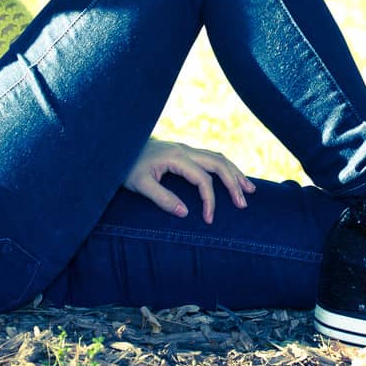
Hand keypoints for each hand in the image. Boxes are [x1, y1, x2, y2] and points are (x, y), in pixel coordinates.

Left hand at [123, 138, 255, 223]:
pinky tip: (230, 176)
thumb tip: (185, 213)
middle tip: (244, 203)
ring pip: (218, 157)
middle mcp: (184, 149)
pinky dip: (225, 167)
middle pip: (218, 163)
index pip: (203, 179)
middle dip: (234, 182)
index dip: (209, 200)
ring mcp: (185, 148)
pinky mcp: (183, 151)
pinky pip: (210, 157)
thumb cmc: (126, 167)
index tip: (209, 219)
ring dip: (234, 172)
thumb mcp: (140, 185)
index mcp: (176, 157)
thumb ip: (162, 198)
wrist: (116, 146)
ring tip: (249, 188)